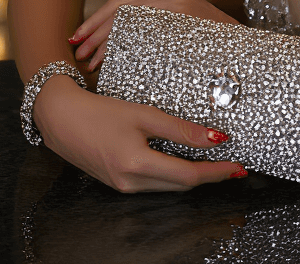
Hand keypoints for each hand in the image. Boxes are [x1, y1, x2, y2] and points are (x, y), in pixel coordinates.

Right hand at [33, 75, 246, 192]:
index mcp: (137, 164)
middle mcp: (131, 183)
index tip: (237, 166)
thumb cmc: (100, 111)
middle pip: (181, 186)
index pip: (188, 176)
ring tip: (214, 163)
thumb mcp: (143, 114)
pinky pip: (154, 184)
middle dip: (209, 177)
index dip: (216, 172)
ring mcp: (124, 187)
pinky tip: (182, 161)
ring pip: (169, 187)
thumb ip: (179, 129)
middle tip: (232, 165)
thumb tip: (213, 138)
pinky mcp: (120, 184)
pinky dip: (172, 175)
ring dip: (192, 177)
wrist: (62, 120)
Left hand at [69, 0, 238, 72]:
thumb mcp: (179, 33)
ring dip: (102, 41)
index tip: (78, 41)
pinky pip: (142, 26)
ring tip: (88, 62)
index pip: (121, 5)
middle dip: (93, 33)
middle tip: (77, 55)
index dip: (96, 23)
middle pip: (118, 10)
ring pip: (126, 18)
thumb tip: (116, 50)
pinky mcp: (183, 11)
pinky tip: (108, 61)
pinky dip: (119, 44)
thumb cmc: (213, 47)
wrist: (249, 49)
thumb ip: (154, 33)